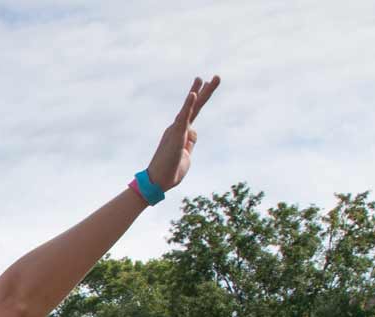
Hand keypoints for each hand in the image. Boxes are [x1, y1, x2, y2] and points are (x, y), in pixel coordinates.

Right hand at [144, 75, 220, 193]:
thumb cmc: (170, 172)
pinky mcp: (176, 135)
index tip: (206, 84)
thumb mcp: (186, 156)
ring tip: (203, 78)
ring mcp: (177, 130)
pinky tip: (193, 94)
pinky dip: (188, 106)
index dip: (200, 99)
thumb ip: (190, 143)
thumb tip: (192, 132)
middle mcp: (178, 128)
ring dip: (198, 93)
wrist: (158, 182)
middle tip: (217, 77)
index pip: (194, 112)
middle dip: (205, 91)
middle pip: (195, 106)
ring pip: (190, 108)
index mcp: (181, 133)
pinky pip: (184, 117)